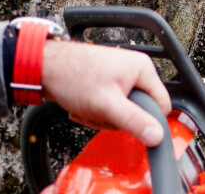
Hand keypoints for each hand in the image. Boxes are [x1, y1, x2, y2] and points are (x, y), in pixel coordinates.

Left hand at [40, 40, 171, 146]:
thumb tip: (158, 136)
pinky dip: (96, 111)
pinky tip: (82, 106)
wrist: (43, 67)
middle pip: (140, 110)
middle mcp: (135, 70)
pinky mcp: (107, 83)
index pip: (161, 105)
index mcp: (143, 69)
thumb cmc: (72, 76)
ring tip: (87, 108)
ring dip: (102, 116)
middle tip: (99, 112)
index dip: (146, 120)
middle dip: (116, 118)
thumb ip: (134, 121)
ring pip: (123, 111)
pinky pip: (110, 106)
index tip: (125, 122)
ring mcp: (120, 76)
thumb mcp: (107, 105)